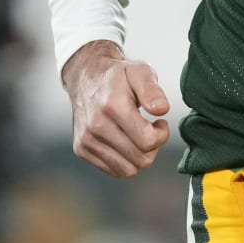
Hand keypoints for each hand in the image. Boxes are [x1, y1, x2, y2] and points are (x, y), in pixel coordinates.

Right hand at [60, 40, 171, 177]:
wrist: (86, 76)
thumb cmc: (117, 75)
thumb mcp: (140, 71)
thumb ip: (152, 90)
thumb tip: (162, 110)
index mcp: (112, 106)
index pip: (147, 141)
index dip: (162, 135)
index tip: (160, 123)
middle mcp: (96, 126)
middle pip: (141, 159)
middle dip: (153, 147)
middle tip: (150, 129)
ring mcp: (86, 140)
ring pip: (128, 170)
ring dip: (139, 156)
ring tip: (137, 135)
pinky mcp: (81, 149)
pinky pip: (114, 171)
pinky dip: (124, 160)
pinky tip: (124, 141)